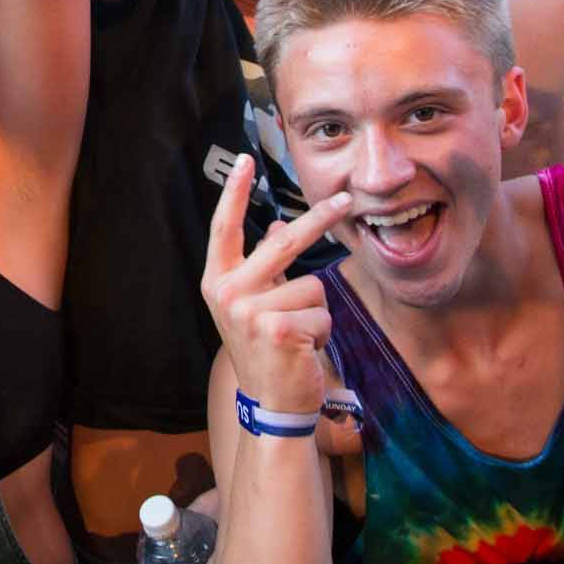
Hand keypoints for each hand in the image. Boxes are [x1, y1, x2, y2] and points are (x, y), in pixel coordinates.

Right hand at [201, 155, 349, 415]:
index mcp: (218, 282)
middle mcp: (228, 293)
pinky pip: (321, 312)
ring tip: (299, 336)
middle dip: (320, 219)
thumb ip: (264, 267)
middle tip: (345, 199)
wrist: (271, 403)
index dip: (234, 192)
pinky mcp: (277, 329)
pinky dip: (322, 331)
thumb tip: (274, 225)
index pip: (223, 228)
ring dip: (316, 312)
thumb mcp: (257, 305)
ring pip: (312, 286)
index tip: (245, 160)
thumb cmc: (267, 350)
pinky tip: (304, 350)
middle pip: (283, 241)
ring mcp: (250, 311)